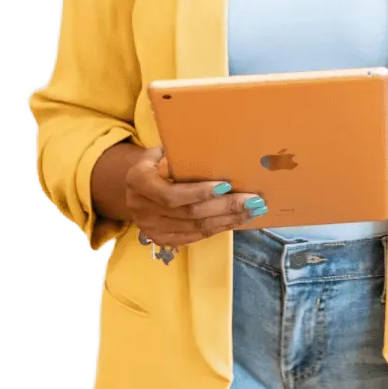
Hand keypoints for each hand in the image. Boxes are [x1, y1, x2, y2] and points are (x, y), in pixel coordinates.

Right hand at [126, 147, 267, 254]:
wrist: (133, 187)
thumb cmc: (155, 162)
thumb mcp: (160, 152)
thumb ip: (179, 154)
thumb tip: (217, 148)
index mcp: (139, 182)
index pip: (172, 195)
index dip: (199, 192)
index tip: (227, 185)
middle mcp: (143, 209)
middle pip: (190, 214)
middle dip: (225, 207)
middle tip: (254, 201)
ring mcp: (152, 229)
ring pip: (196, 228)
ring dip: (228, 220)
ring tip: (253, 210)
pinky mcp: (163, 240)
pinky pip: (196, 237)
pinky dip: (219, 228)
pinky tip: (237, 220)